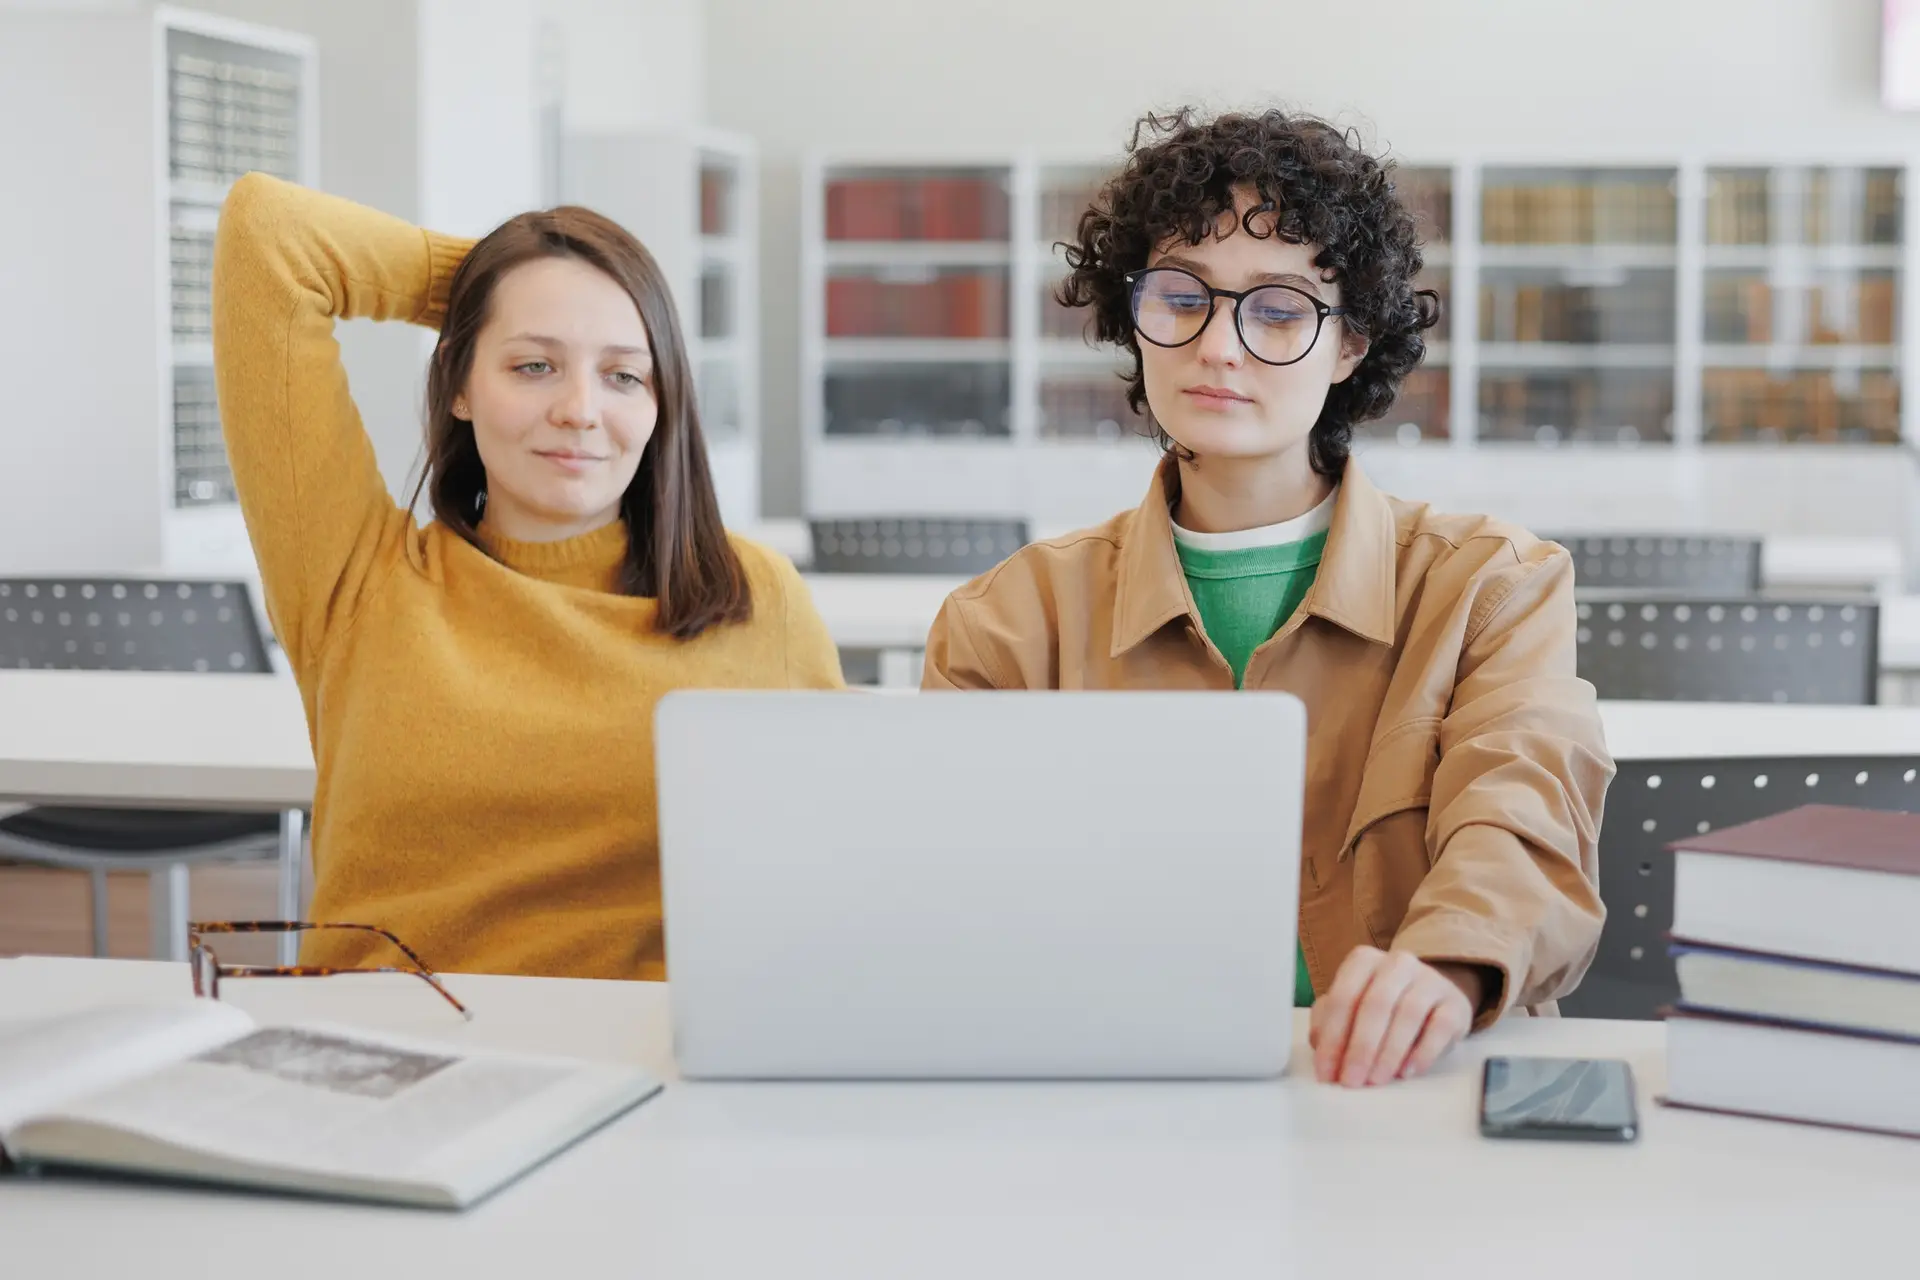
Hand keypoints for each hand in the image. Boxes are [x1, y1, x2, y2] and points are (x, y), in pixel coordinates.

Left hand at [1309, 947, 1478, 1086]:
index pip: (1344, 997)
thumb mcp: (1352, 1007)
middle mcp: (1397, 964)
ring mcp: (1430, 981)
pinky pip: (1440, 1027)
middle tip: (1351, 1080)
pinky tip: (1407, 1072)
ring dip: (1389, 1052)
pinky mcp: (1455, 1004)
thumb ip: (1329, 1021)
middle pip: (1375, 1004)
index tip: (1327, 1070)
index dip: (1333, 1037)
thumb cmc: (1383, 1006)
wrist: (1432, 998)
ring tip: (1376, 1079)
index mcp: (1364, 961)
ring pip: (1408, 1014)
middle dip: (1360, 1047)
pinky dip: (1422, 1053)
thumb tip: (1320, 1044)